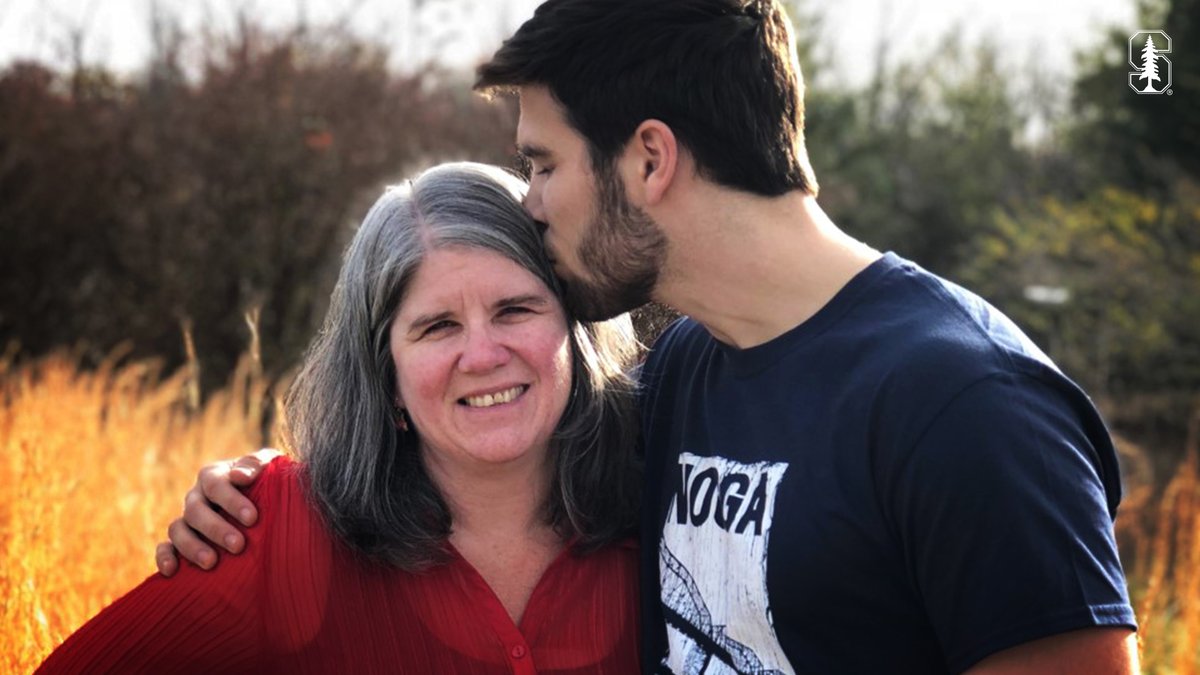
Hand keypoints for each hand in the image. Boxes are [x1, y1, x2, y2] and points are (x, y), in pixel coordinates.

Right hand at [155, 448, 280, 575]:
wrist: (265, 500)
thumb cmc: (266, 481)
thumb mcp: (267, 465)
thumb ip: (255, 464)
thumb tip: (240, 476)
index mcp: (213, 476)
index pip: (216, 485)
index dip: (232, 501)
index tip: (252, 518)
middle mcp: (196, 496)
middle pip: (196, 510)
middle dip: (216, 529)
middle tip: (238, 545)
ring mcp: (187, 519)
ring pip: (177, 529)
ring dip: (192, 546)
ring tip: (211, 562)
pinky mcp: (180, 541)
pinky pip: (165, 548)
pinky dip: (164, 558)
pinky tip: (171, 571)